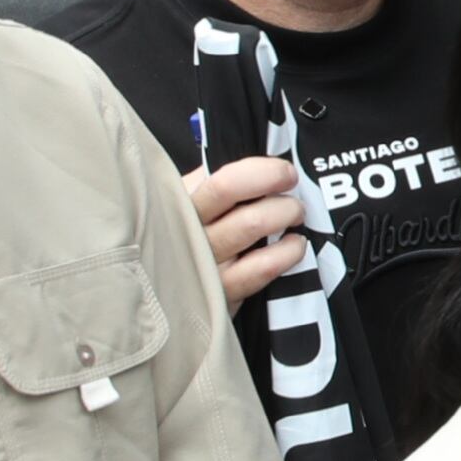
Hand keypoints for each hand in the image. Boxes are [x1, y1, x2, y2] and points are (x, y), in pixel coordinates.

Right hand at [185, 154, 308, 304]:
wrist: (164, 284)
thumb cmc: (184, 231)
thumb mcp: (189, 198)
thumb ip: (215, 181)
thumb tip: (262, 165)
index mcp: (184, 203)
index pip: (226, 185)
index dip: (264, 174)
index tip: (286, 173)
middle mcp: (192, 235)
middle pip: (247, 214)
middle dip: (283, 201)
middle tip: (295, 200)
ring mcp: (207, 267)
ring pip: (254, 233)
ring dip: (286, 218)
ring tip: (295, 216)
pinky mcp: (222, 294)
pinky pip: (262, 269)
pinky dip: (287, 253)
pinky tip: (294, 246)